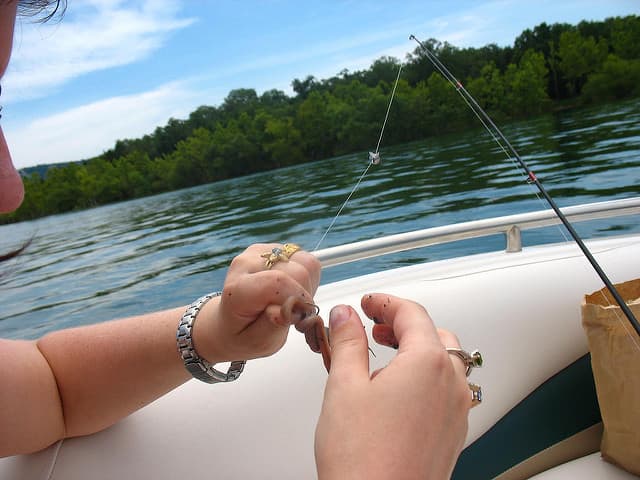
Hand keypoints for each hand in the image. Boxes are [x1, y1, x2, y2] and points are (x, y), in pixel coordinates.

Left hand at [193, 243, 320, 362]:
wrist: (227, 323)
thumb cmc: (243, 335)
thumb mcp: (257, 343)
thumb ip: (273, 326)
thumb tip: (290, 308)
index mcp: (237, 291)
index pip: (278, 282)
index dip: (298, 299)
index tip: (300, 318)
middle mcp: (246, 264)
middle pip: (298, 270)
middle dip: (304, 295)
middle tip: (293, 313)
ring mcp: (259, 252)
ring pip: (305, 261)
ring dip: (306, 285)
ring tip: (290, 301)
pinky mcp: (271, 247)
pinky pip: (304, 258)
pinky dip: (304, 276)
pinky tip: (290, 290)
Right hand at [315, 294, 469, 479]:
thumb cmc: (364, 459)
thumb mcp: (344, 386)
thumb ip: (348, 341)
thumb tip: (346, 316)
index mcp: (428, 363)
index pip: (412, 314)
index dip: (385, 303)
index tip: (367, 304)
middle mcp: (451, 384)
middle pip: (434, 334)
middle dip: (402, 324)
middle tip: (374, 326)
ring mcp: (456, 411)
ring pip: (445, 362)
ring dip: (417, 349)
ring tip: (383, 357)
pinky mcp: (453, 433)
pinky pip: (446, 390)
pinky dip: (425, 376)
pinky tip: (397, 390)